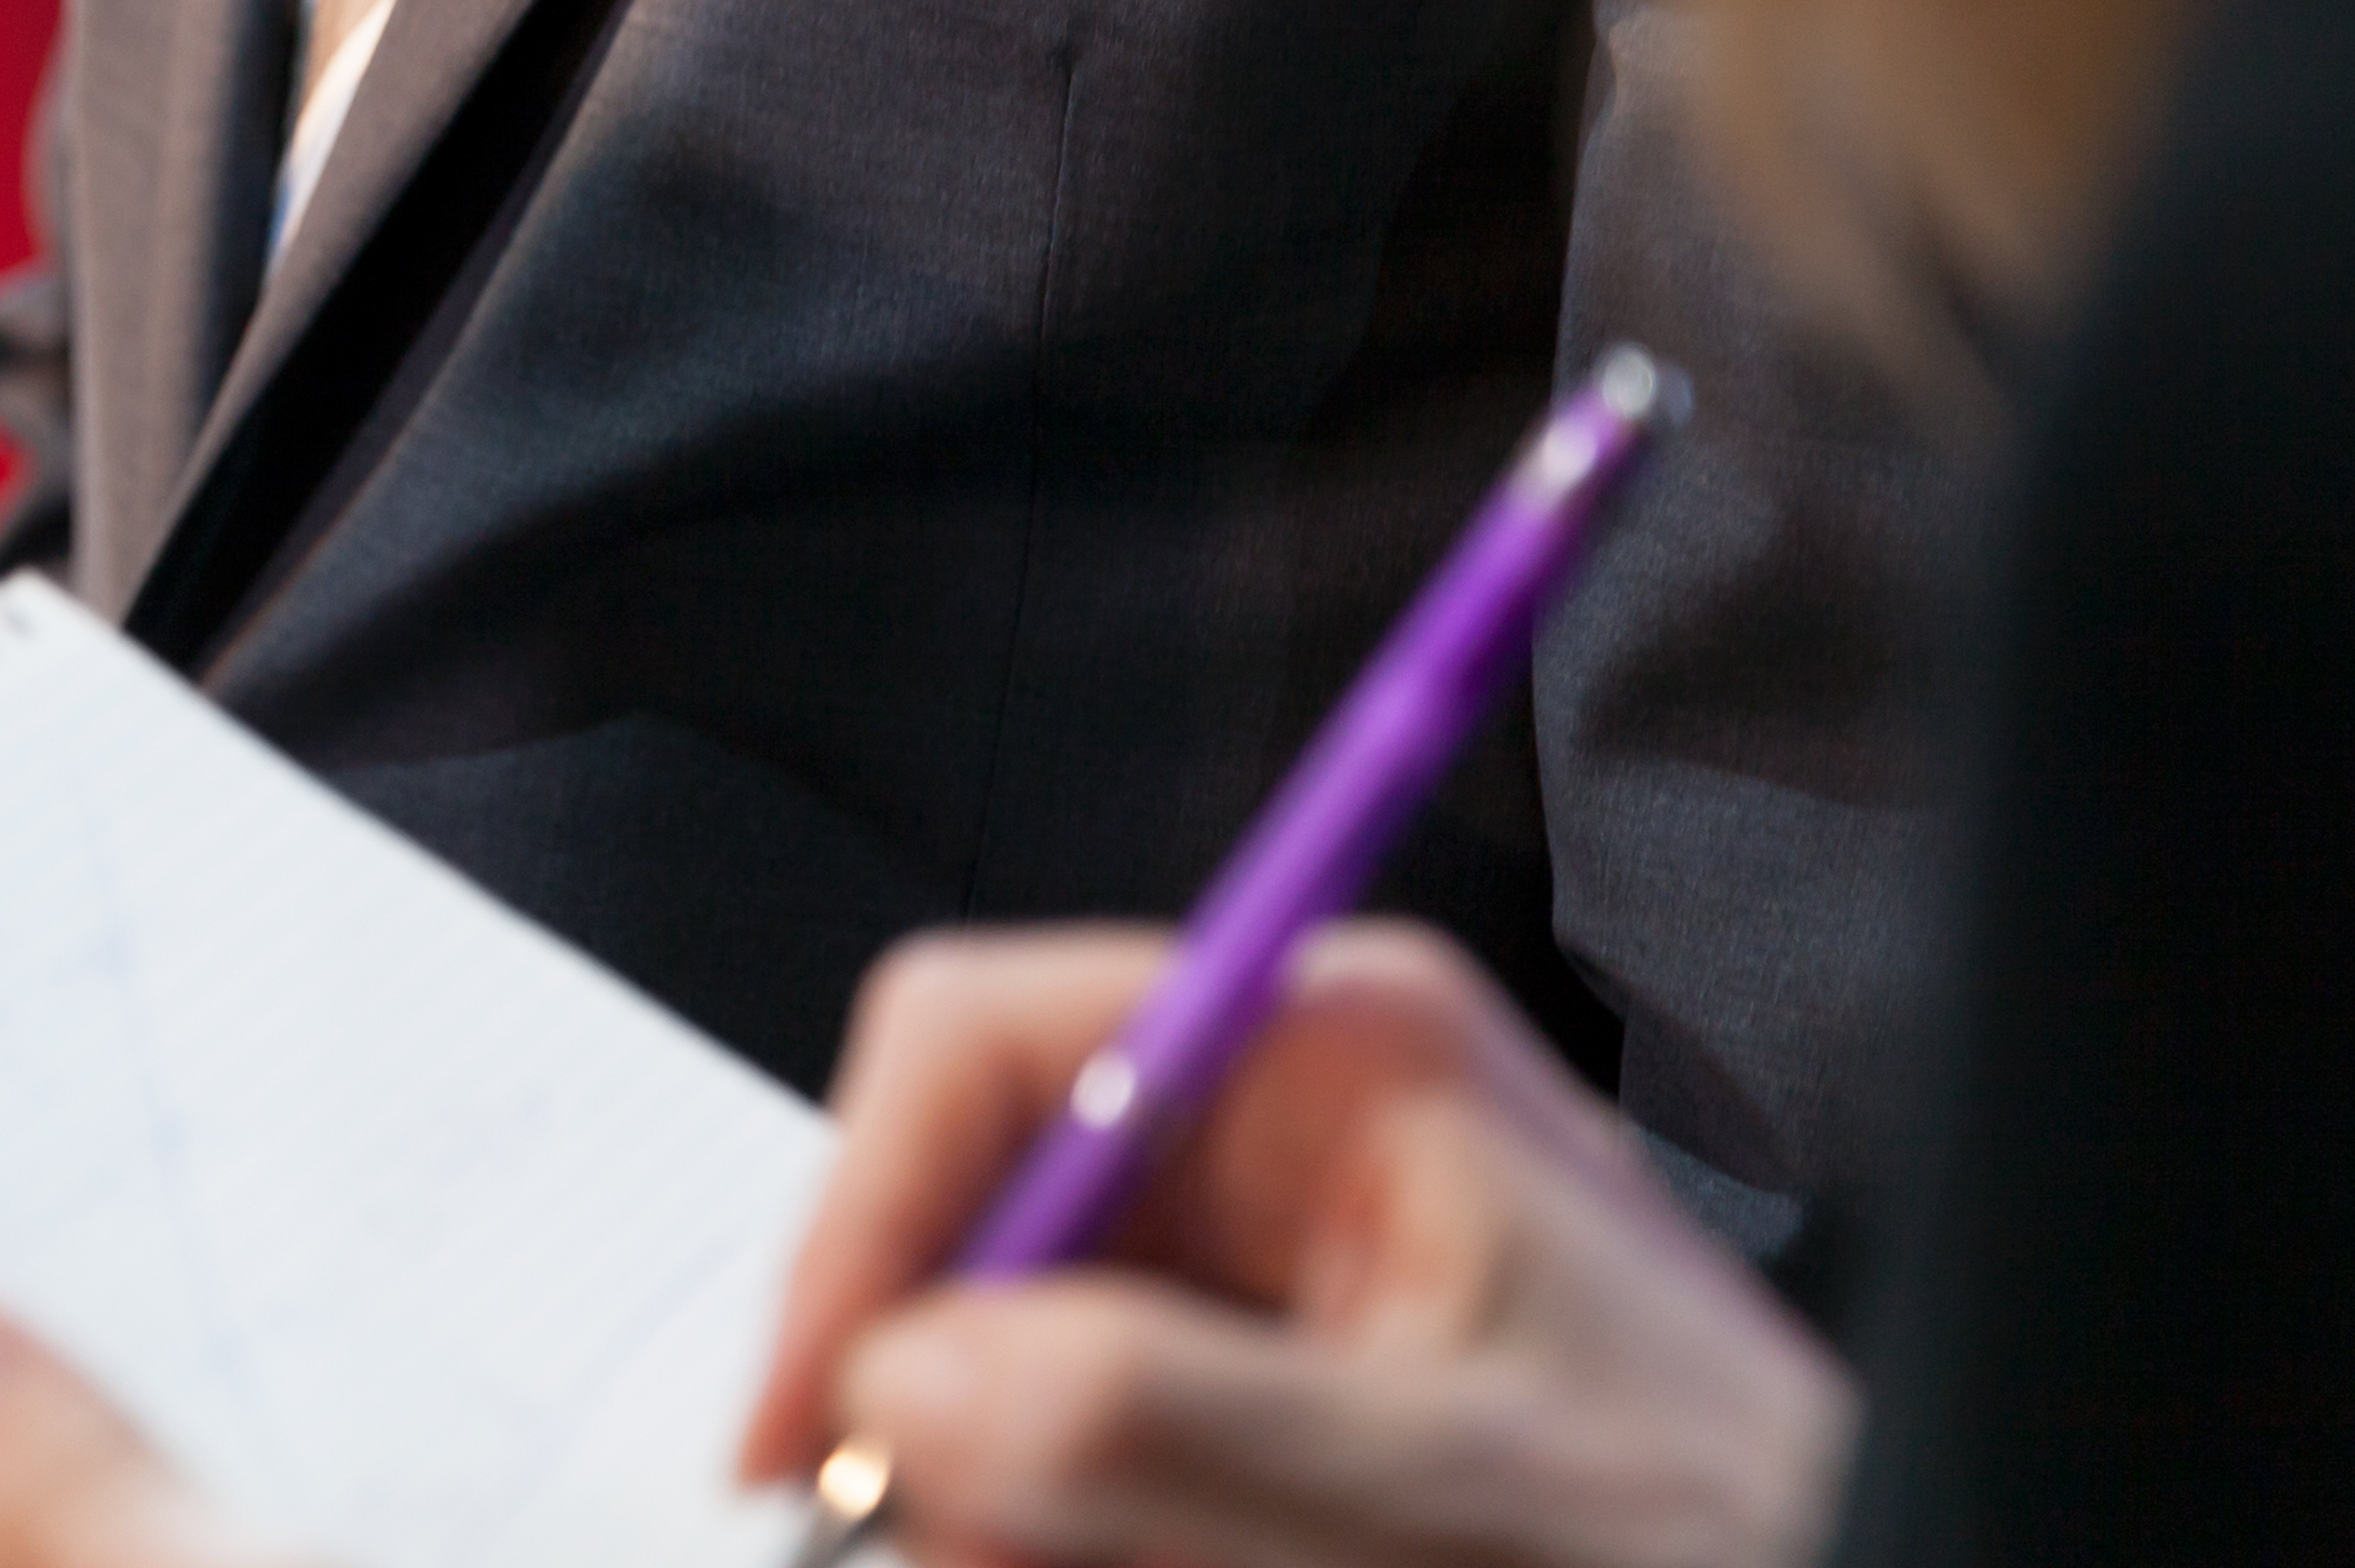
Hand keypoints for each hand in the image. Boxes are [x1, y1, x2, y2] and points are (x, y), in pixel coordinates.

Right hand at [738, 924, 1853, 1567]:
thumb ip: (1168, 1425)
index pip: (977, 1043)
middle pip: (968, 1210)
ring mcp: (1263, 1255)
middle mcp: (1277, 1121)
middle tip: (966, 1554)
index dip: (856, 1220)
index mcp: (1331, 1052)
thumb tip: (910, 1373)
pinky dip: (1076, 1536)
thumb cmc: (1753, 1541)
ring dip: (1013, 1502)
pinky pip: (1077, 1442)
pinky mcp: (1256, 1383)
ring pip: (998, 1353)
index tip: (806, 1414)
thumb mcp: (1450, 1496)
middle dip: (941, 1401)